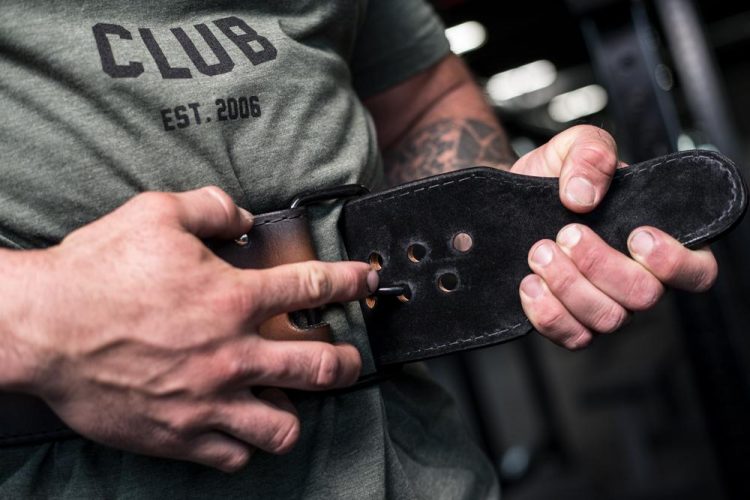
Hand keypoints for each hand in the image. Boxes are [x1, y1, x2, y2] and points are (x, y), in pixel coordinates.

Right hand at [7, 186, 374, 470]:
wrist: (43, 328)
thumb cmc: (97, 272)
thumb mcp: (155, 215)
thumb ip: (209, 209)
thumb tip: (240, 215)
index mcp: (233, 298)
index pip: (313, 288)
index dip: (350, 283)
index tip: (366, 282)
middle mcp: (232, 352)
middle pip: (319, 366)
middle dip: (347, 362)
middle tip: (349, 358)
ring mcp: (209, 399)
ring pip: (283, 426)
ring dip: (296, 413)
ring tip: (290, 401)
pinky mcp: (180, 434)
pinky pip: (233, 455)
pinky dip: (243, 445)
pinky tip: (240, 429)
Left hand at [511, 125, 717, 348]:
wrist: (509, 199)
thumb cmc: (554, 175)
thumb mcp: (574, 146)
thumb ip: (591, 155)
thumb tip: (583, 195)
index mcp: (657, 239)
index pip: (697, 271)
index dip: (674, 262)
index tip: (635, 235)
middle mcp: (637, 278)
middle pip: (643, 296)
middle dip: (600, 265)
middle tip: (565, 234)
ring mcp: (605, 304)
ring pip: (607, 319)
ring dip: (569, 285)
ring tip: (540, 251)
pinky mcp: (570, 320)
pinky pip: (571, 336)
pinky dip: (548, 313)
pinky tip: (530, 283)